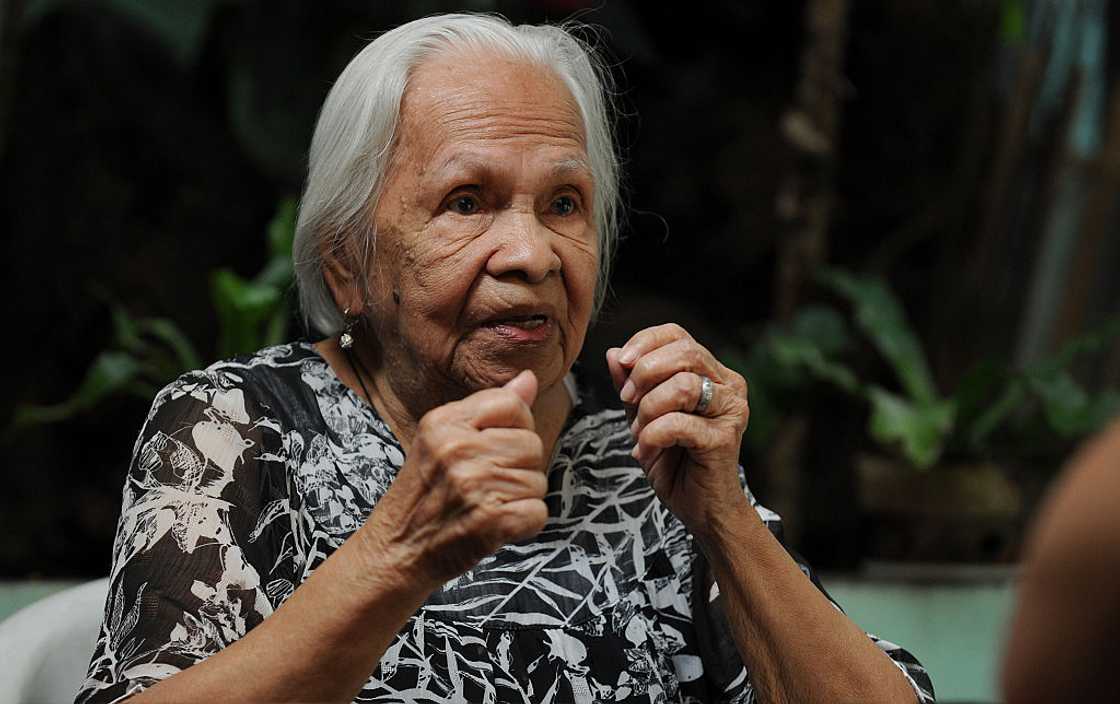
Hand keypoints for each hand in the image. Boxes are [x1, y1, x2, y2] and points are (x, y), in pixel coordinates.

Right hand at [358, 370, 547, 589]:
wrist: (397, 550)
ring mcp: (474, 486)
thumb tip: (529, 378)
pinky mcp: (491, 522)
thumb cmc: (424, 493)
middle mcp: (457, 449)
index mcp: (444, 422)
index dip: (515, 428)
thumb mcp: (443, 438)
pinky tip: (497, 524)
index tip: (494, 448)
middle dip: (519, 467)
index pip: (512, 404)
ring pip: (537, 480)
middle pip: (532, 444)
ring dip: (521, 498)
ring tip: (487, 504)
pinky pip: (539, 512)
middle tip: (486, 484)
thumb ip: (489, 407)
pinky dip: (525, 524)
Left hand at [607, 324, 750, 535]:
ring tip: (639, 432)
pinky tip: (645, 452)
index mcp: (712, 372)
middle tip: (627, 401)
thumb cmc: (676, 462)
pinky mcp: (724, 438)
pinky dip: (651, 436)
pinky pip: (677, 423)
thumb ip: (632, 385)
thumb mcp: (644, 417)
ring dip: (647, 410)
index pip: (677, 334)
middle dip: (644, 374)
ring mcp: (731, 411)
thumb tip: (613, 353)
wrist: (701, 509)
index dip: (645, 343)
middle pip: (684, 352)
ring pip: (681, 386)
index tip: (623, 365)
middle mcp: (729, 385)